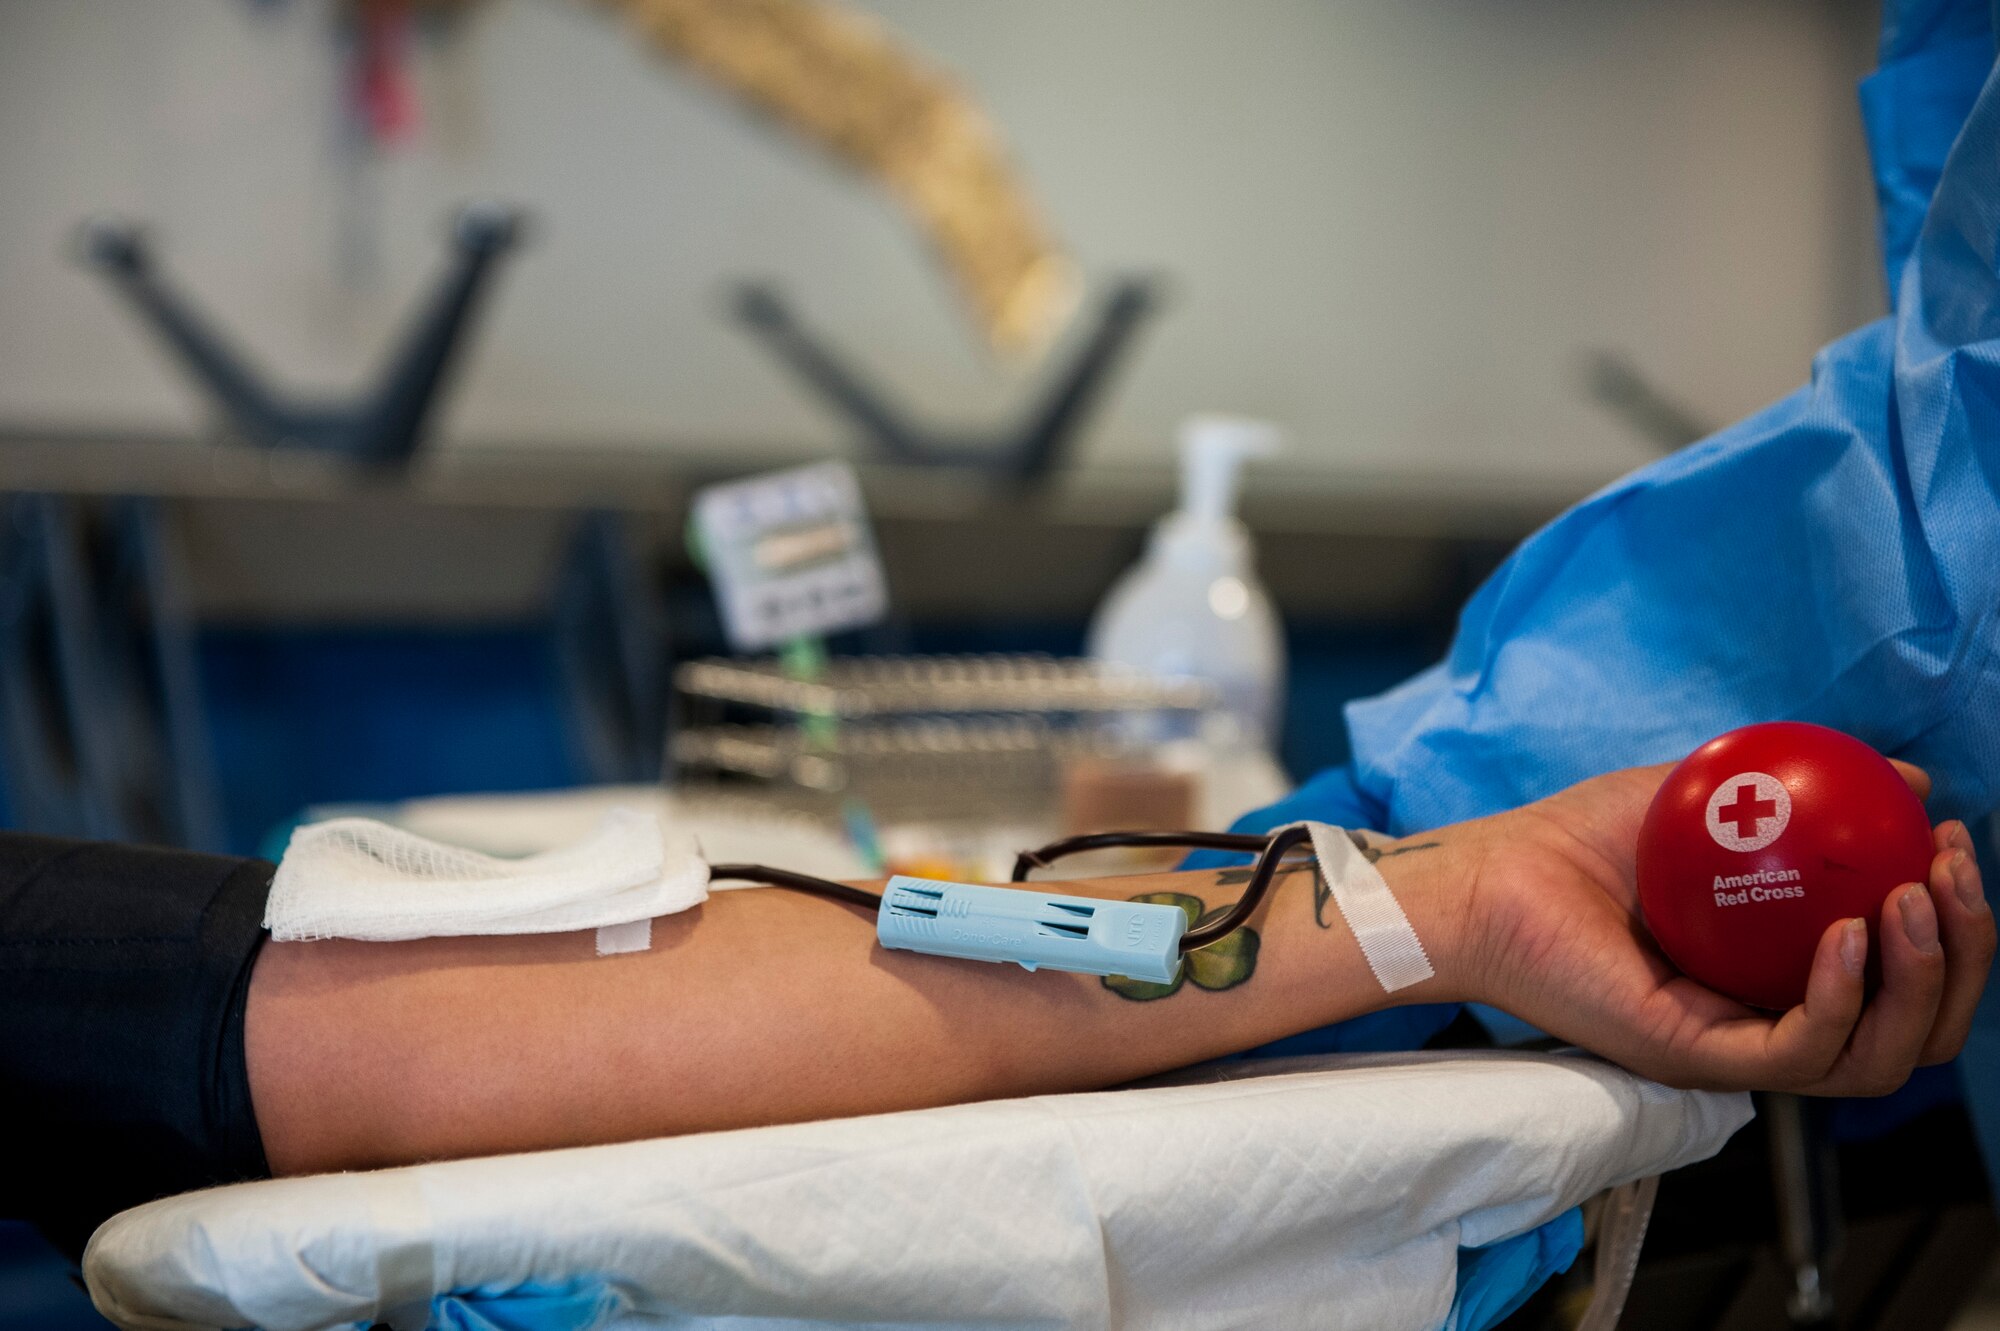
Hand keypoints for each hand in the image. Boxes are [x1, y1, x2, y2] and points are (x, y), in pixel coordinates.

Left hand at [1456, 763, 1993, 1093]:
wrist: (1492, 874)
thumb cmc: (1578, 840)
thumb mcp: (1711, 793)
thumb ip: (1805, 785)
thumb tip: (1909, 775)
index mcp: (1782, 977)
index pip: (1906, 985)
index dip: (1957, 929)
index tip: (1952, 842)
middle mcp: (1768, 1023)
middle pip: (1915, 1033)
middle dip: (1965, 959)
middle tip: (1949, 872)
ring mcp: (1734, 1049)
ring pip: (1875, 1058)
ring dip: (1920, 984)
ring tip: (1912, 900)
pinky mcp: (1694, 1057)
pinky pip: (1796, 1054)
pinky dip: (1837, 1001)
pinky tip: (1844, 933)